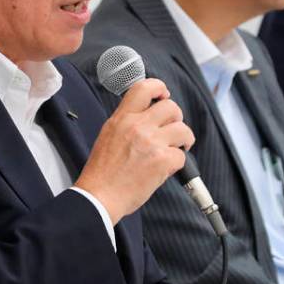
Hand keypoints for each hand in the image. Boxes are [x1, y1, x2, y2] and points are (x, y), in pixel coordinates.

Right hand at [74, 78, 193, 223]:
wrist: (100, 196)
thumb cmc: (102, 172)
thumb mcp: (108, 135)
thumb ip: (127, 122)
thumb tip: (147, 116)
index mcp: (122, 118)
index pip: (144, 87)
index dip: (159, 87)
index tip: (163, 95)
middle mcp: (137, 126)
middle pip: (171, 107)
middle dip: (176, 118)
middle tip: (172, 130)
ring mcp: (151, 142)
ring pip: (183, 129)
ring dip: (183, 140)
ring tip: (176, 149)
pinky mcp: (162, 160)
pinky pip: (181, 156)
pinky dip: (177, 164)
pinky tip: (166, 169)